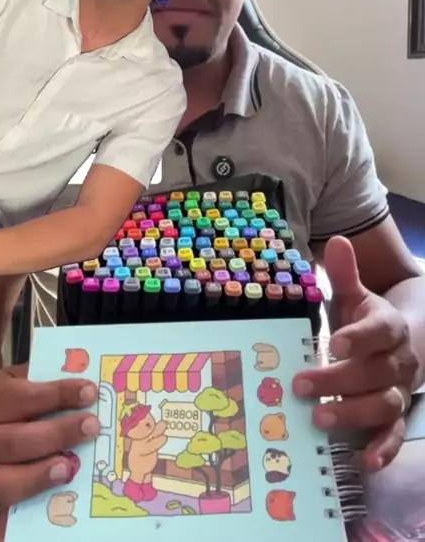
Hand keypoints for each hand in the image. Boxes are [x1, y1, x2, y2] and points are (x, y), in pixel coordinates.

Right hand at [0, 363, 100, 506]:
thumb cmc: (26, 394)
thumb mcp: (34, 378)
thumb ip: (56, 380)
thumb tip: (91, 389)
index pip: (22, 397)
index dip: (57, 395)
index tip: (89, 392)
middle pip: (15, 440)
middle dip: (57, 434)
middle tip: (92, 427)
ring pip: (4, 478)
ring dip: (41, 474)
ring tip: (70, 466)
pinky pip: (9, 500)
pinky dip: (33, 494)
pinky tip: (60, 486)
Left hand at [292, 236, 419, 471]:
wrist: (403, 345)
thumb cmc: (367, 322)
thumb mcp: (355, 296)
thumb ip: (345, 274)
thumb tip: (338, 241)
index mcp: (388, 327)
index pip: (379, 331)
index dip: (360, 337)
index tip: (335, 343)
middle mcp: (398, 360)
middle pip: (374, 372)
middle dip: (338, 380)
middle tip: (299, 385)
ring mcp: (399, 390)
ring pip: (384, 404)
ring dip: (354, 413)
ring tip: (320, 418)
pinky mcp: (396, 416)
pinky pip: (395, 434)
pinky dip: (384, 448)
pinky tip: (365, 461)